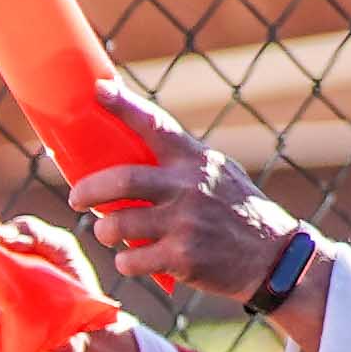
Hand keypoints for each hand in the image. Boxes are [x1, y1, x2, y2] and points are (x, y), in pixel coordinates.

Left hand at [58, 88, 297, 312]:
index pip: (156, 125)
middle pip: (121, 180)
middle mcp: (189, 187)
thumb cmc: (237, 211)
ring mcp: (185, 223)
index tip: (98, 89)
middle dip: (88, 190)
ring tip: (109, 232)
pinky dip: (125, 261)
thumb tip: (129, 143)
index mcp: (195, 161)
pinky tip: (135, 259)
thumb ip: (180, 163)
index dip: (124, 106)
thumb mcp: (217, 174)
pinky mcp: (183, 258)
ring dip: (104, 230)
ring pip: (117, 224)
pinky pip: (130, 260)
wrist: (274, 257)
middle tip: (76, 197)